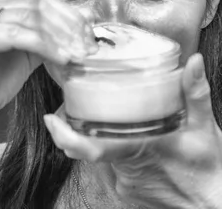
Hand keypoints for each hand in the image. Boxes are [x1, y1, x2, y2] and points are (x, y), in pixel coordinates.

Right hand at [0, 0, 96, 137]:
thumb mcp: (26, 54)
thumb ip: (45, 37)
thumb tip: (80, 27)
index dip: (68, 14)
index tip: (89, 34)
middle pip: (36, 6)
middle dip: (68, 26)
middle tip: (88, 46)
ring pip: (30, 19)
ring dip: (60, 37)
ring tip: (78, 54)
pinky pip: (17, 36)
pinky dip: (45, 46)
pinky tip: (62, 58)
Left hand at [45, 53, 221, 208]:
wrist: (215, 204)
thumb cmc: (210, 168)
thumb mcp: (205, 127)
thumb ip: (195, 93)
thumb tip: (194, 62)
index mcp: (139, 149)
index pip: (89, 148)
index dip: (64, 135)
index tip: (51, 119)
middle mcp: (125, 170)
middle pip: (88, 146)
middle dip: (79, 127)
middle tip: (76, 106)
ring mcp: (124, 184)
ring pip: (99, 157)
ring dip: (101, 140)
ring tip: (110, 123)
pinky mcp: (125, 194)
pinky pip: (110, 169)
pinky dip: (113, 155)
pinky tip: (127, 144)